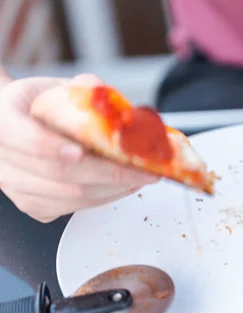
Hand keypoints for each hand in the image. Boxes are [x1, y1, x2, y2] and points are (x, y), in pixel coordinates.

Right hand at [0, 74, 159, 222]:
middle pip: (58, 173)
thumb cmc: (37, 106)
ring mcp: (15, 186)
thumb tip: (102, 90)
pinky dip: (104, 198)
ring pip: (69, 196)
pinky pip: (72, 208)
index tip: (81, 152)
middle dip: (107, 173)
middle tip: (141, 169)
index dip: (53, 148)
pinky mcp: (32, 205)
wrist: (17, 125)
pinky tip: (124, 186)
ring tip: (140, 177)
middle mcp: (3, 158)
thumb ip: (79, 87)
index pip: (25, 138)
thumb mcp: (53, 87)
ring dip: (112, 189)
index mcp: (3, 120)